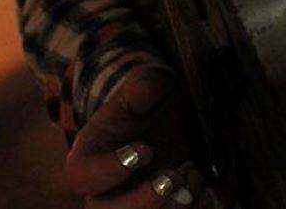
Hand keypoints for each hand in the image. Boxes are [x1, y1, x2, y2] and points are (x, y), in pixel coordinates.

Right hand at [66, 66, 219, 206]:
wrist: (164, 127)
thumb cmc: (145, 109)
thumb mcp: (140, 90)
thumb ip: (141, 88)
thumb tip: (145, 91)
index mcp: (87, 160)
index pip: (82, 176)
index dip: (111, 168)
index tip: (144, 150)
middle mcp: (102, 194)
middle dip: (144, 202)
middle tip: (172, 178)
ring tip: (193, 178)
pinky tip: (203, 193)